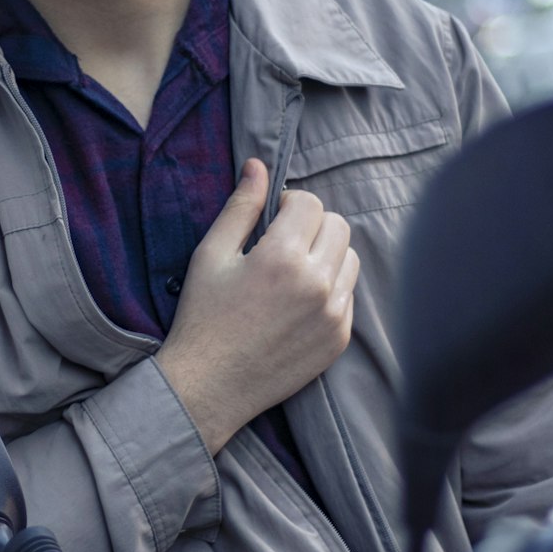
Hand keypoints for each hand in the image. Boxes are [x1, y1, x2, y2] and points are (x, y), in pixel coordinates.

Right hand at [155, 157, 358, 455]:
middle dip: (311, 225)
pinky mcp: (339, 339)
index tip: (270, 221)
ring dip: (326, 255)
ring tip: (292, 272)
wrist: (209, 386)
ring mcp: (333, 314)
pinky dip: (330, 289)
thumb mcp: (211, 255)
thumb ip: (240, 207)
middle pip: (338, 225)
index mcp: (282, 257)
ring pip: (350, 258)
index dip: (288, 204)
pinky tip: (297, 303)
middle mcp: (317, 284)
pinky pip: (349, 295)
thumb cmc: (203, 317)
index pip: (310, 203)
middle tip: (281, 244)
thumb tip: (257, 165)